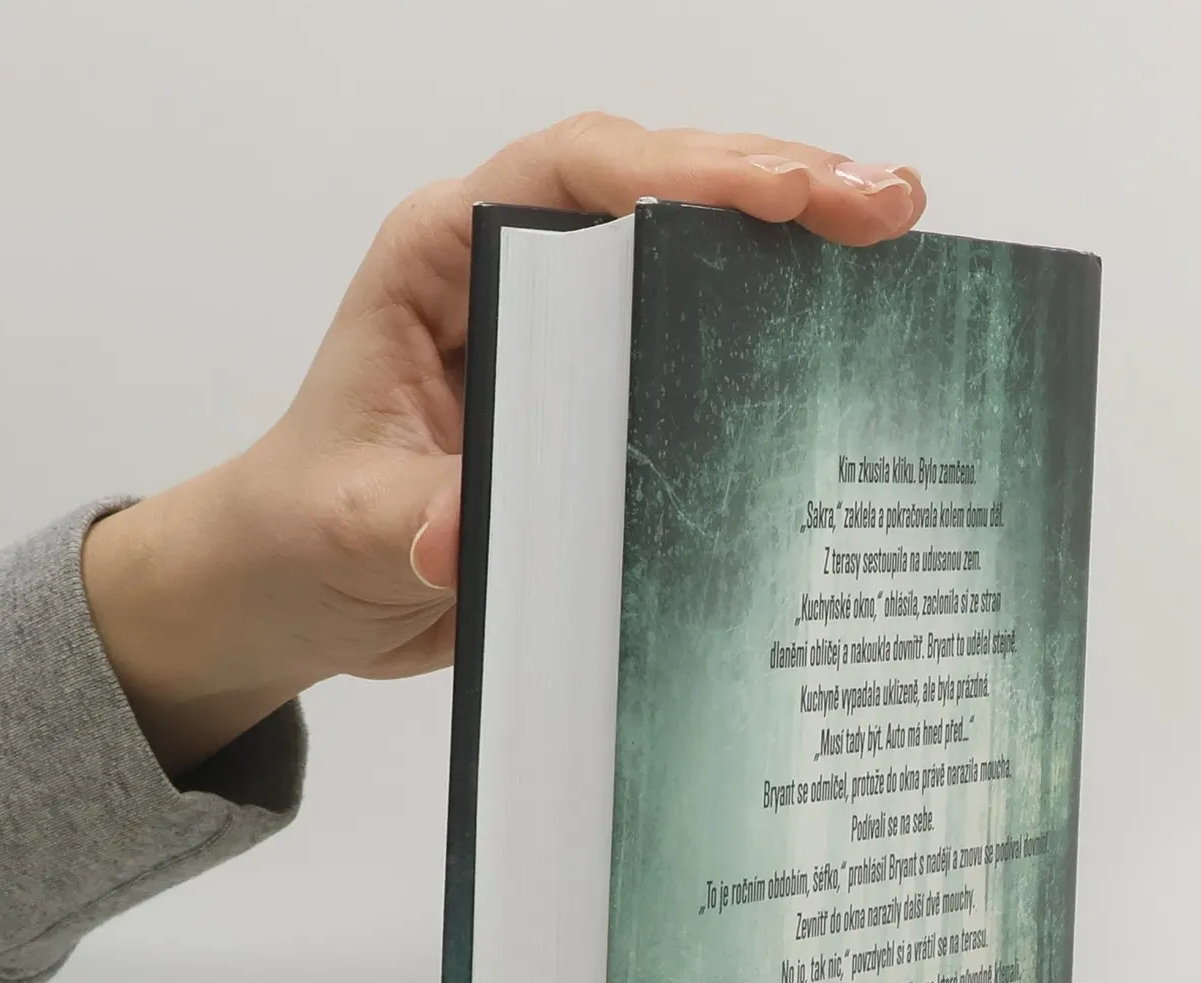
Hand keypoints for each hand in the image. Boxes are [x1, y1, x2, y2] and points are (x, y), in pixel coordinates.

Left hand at [83, 113, 924, 775]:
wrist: (302, 590)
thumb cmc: (304, 528)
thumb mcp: (347, 524)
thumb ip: (411, 520)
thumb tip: (470, 533)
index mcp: (443, 259)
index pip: (570, 177)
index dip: (682, 173)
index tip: (780, 196)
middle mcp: (516, 274)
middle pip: (658, 192)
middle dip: (776, 186)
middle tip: (885, 204)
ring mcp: (571, 335)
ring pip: (694, 257)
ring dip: (795, 250)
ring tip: (898, 238)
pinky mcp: (605, 402)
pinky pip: (698, 350)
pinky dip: (775, 339)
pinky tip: (852, 343)